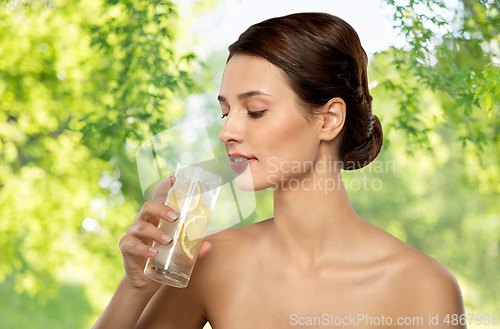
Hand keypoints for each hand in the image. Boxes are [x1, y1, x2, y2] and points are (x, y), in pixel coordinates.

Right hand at [119, 175, 212, 289]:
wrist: (145, 280)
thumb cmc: (163, 258)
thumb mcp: (180, 252)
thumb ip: (193, 248)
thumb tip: (208, 245)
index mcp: (156, 217)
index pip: (159, 197)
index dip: (164, 187)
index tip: (173, 179)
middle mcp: (143, 221)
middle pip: (148, 206)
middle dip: (162, 209)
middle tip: (176, 218)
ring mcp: (133, 234)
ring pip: (141, 226)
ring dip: (156, 232)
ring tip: (169, 241)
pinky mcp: (126, 248)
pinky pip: (132, 245)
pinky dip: (143, 248)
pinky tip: (153, 253)